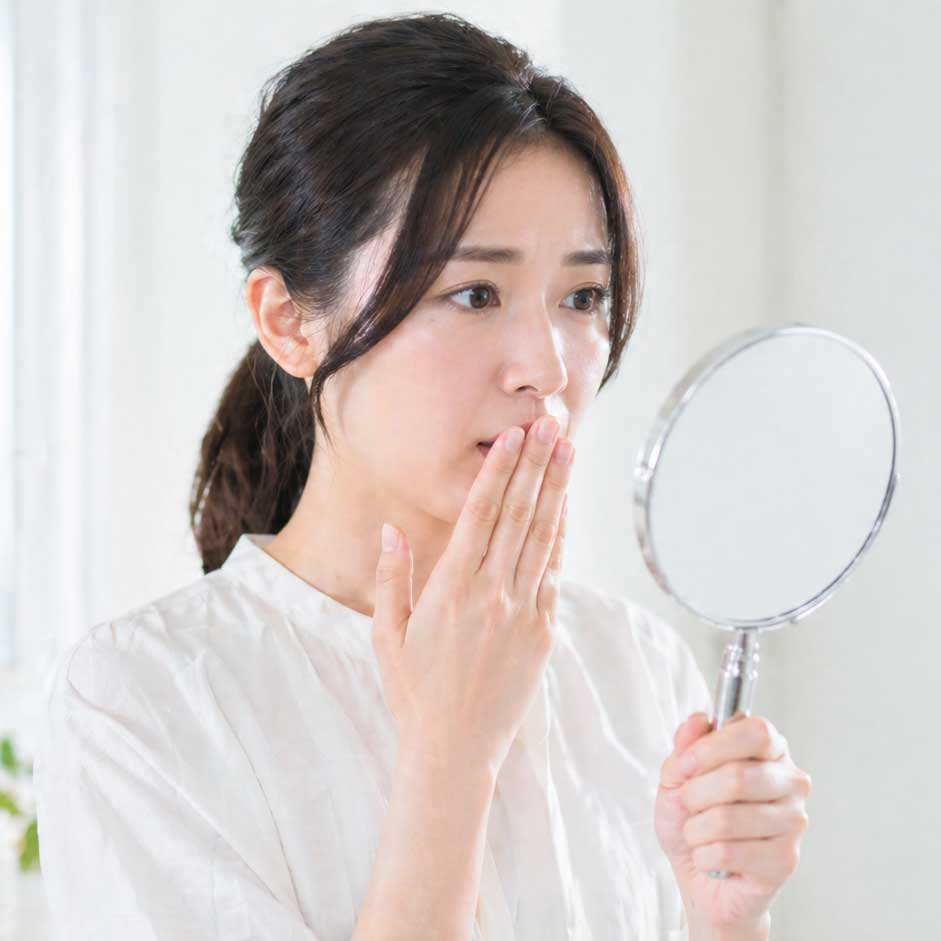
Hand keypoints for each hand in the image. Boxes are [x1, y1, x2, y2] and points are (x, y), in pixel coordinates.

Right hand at [371, 416, 572, 776]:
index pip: (480, 513)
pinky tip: (565, 509)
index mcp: (451, 588)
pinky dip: (561, 537)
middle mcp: (492, 592)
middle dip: (536, 465)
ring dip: (556, 490)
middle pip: (519, 514)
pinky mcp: (543, 632)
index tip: (514, 436)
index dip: (500, 470)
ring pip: (543, 537)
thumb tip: (390, 528)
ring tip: (568, 451)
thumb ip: (393, 577)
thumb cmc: (414, 692)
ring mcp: (523, 612)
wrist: (455, 749)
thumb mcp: (387, 634)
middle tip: (551, 425)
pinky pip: (554, 573)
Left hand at [654, 712, 811, 933]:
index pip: (757, 732)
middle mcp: (791, 782)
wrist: (698, 876)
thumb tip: (699, 720)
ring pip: (728, 818)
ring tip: (698, 833)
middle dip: (695, 793)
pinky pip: (728, 852)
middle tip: (687, 804)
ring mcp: (793, 822)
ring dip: (696, 828)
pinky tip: (710, 858)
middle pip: (738, 776)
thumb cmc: (692, 819)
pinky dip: (703, 855)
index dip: (714, 746)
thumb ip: (685, 747)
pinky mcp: (785, 860)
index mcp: (770, 751)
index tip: (686, 763)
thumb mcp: (676, 776)